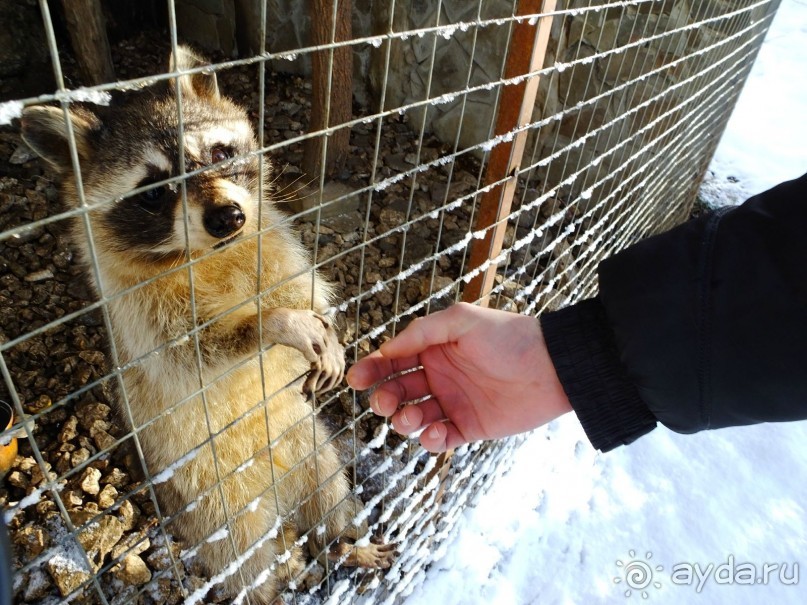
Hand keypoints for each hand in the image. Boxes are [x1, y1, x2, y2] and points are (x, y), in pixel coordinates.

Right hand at [346, 302, 571, 452]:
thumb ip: (422, 332)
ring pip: (413, 418)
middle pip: (397, 391)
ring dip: (405, 420)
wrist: (553, 368)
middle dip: (385, 398)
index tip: (357, 379)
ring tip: (414, 417)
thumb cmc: (509, 337)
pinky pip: (439, 438)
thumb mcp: (462, 321)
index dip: (372, 369)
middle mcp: (438, 376)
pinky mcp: (469, 427)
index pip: (393, 360)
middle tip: (386, 402)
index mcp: (433, 349)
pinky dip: (429, 440)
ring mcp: (453, 403)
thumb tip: (386, 350)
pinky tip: (434, 433)